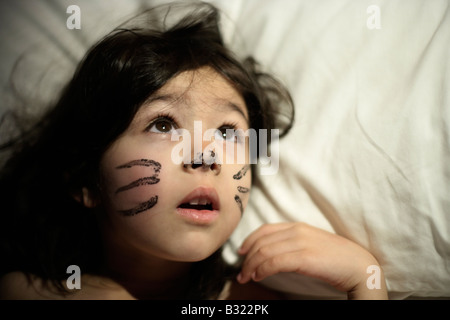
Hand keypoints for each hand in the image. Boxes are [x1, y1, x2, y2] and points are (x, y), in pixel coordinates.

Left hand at [236, 222, 387, 298]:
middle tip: (241, 272)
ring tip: (246, 277)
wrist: (359, 265)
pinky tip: (258, 277)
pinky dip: (262, 270)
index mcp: (298, 226)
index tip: (241, 252)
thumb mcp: (311, 244)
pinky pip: (274, 262)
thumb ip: (293, 243)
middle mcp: (297, 231)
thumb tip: (272, 252)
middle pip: (261, 242)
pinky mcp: (304, 257)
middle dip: (247, 258)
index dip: (249, 240)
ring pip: (264, 252)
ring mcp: (300, 243)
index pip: (265, 229)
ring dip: (251, 266)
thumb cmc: (336, 258)